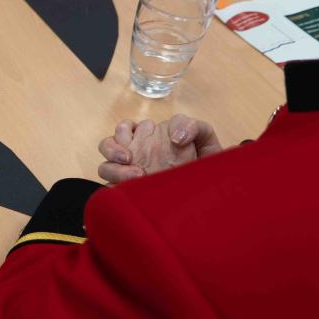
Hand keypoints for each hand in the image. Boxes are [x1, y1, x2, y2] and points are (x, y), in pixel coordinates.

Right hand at [98, 115, 221, 183]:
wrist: (213, 188)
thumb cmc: (206, 161)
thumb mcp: (203, 136)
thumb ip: (190, 126)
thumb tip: (175, 138)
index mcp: (147, 137)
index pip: (124, 129)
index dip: (124, 131)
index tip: (138, 141)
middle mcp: (135, 154)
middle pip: (107, 146)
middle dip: (113, 150)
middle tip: (129, 159)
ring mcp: (130, 174)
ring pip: (105, 168)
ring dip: (115, 170)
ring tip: (136, 178)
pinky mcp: (130, 193)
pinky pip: (111, 190)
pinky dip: (114, 188)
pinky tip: (128, 190)